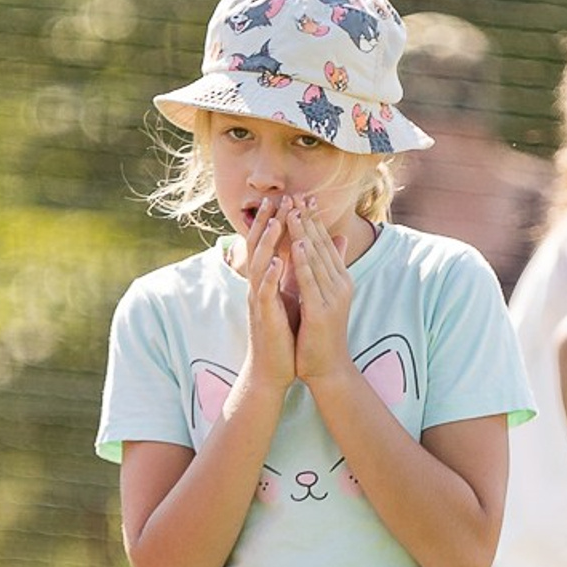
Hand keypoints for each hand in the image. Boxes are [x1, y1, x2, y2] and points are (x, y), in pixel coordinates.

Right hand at [240, 196, 295, 387]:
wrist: (273, 369)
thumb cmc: (283, 334)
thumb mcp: (293, 297)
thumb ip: (298, 272)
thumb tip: (308, 248)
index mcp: (267, 281)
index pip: (270, 244)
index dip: (278, 221)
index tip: (288, 198)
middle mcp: (259, 286)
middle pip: (259, 247)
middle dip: (267, 222)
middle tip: (276, 197)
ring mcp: (259, 300)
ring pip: (258, 264)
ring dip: (267, 243)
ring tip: (275, 220)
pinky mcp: (264, 316)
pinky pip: (264, 292)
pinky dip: (269, 276)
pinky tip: (275, 262)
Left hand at [287, 199, 354, 380]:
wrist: (327, 369)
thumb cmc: (322, 334)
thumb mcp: (325, 297)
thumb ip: (327, 269)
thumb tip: (334, 241)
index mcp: (340, 280)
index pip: (326, 243)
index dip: (314, 220)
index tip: (303, 197)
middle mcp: (340, 284)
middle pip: (322, 245)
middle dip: (308, 219)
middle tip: (297, 194)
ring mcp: (333, 297)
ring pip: (316, 258)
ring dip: (304, 232)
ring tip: (293, 210)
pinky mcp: (322, 311)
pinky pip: (311, 280)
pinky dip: (304, 261)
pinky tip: (297, 244)